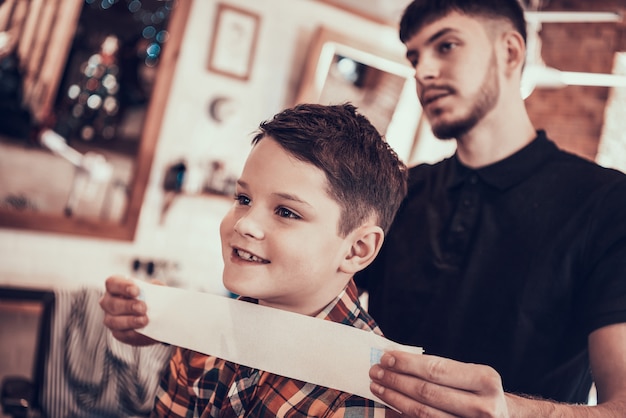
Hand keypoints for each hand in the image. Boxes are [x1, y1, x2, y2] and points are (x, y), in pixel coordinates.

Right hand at [99, 275, 157, 345]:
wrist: (158, 316)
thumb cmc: (152, 297)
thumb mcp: (154, 289)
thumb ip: (154, 287)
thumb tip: (156, 286)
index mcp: (115, 286)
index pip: (112, 283)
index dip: (122, 287)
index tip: (136, 291)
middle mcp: (108, 302)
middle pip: (112, 303)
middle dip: (128, 306)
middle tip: (143, 308)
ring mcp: (110, 318)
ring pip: (113, 321)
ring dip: (129, 321)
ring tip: (144, 320)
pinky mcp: (117, 333)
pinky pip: (121, 335)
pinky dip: (133, 333)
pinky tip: (142, 330)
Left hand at [370, 351, 508, 416]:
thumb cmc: (480, 393)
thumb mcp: (471, 377)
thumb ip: (439, 370)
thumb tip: (395, 362)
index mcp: (485, 380)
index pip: (437, 369)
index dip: (408, 364)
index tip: (386, 357)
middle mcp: (483, 406)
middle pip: (428, 391)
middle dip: (396, 380)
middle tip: (375, 371)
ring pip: (424, 413)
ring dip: (395, 399)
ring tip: (378, 388)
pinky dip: (403, 416)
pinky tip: (389, 408)